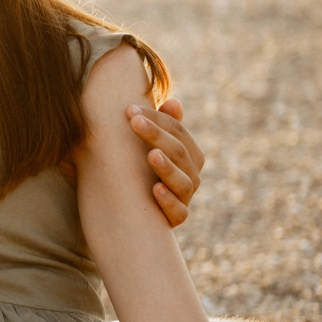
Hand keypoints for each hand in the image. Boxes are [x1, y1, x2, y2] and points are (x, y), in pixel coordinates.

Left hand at [127, 97, 205, 226]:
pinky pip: (179, 213)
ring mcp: (184, 198)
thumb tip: (173, 101)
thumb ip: (162, 125)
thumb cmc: (142, 170)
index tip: (130, 110)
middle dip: (157, 135)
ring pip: (184, 182)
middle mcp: (191, 175)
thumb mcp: (148, 146)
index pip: (178, 131)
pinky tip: (154, 189)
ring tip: (151, 155)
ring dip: (167, 168)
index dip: (157, 119)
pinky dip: (168, 201)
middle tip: (134, 122)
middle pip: (180, 153)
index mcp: (188, 154)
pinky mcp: (175, 219)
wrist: (132, 212)